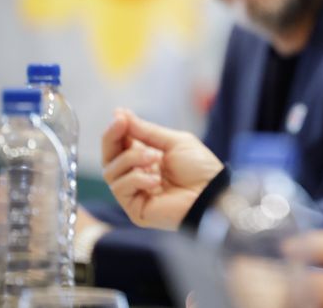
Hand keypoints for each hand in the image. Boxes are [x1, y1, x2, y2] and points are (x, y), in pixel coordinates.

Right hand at [101, 108, 222, 229]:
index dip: (116, 131)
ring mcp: (135, 194)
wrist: (212, 192)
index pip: (120, 145)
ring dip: (131, 158)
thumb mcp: (173, 142)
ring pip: (111, 173)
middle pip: (109, 159)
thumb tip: (120, 113)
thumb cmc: (199, 168)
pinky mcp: (136, 210)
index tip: (119, 116)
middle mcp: (137, 176)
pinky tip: (155, 180)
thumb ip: (146, 131)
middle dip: (113, 139)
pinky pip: (121, 189)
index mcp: (146, 160)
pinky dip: (136, 179)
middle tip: (121, 125)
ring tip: (154, 155)